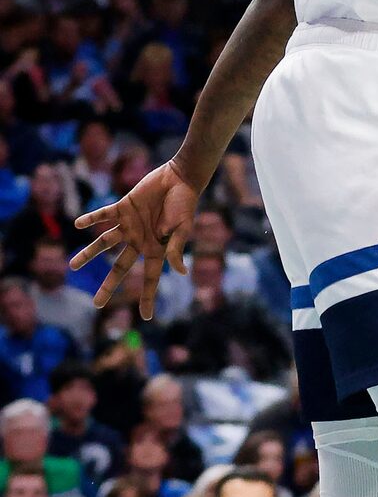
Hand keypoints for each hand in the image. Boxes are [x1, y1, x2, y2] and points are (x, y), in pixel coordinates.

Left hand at [72, 158, 200, 318]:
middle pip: (120, 268)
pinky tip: (78, 224)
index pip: (151, 279)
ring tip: (73, 266)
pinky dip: (91, 219)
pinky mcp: (122, 208)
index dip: (149, 298)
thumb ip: (177, 248)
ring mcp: (129, 225)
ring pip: (104, 244)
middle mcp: (139, 241)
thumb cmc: (185, 204)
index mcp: (156, 249)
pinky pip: (103, 215)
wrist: (179, 178)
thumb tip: (180, 272)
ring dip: (88, 254)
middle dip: (109, 286)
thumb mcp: (183, 228)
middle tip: (96, 304)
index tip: (147, 317)